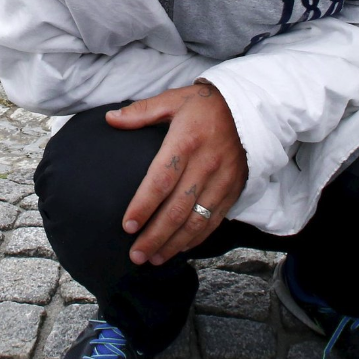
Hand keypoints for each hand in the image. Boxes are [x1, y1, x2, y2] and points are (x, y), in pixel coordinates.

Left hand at [106, 84, 246, 266]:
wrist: (248, 108)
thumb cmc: (204, 105)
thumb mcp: (172, 100)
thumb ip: (140, 112)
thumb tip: (110, 119)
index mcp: (186, 142)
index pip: (161, 180)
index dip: (144, 206)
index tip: (127, 226)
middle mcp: (206, 165)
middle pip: (178, 208)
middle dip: (155, 236)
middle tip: (135, 255)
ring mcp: (223, 180)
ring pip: (197, 220)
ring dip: (174, 243)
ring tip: (153, 258)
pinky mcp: (233, 190)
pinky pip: (214, 220)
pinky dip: (197, 238)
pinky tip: (179, 249)